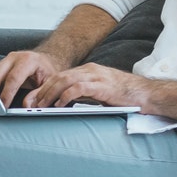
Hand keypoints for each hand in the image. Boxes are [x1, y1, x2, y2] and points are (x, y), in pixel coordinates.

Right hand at [0, 50, 61, 108]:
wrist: (46, 60)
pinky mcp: (0, 65)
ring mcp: (5, 60)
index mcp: (27, 60)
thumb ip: (38, 94)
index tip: (3, 106)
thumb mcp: (50, 83)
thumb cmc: (48, 71)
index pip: (13, 78)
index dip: (7, 93)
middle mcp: (14, 57)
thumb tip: (26, 106)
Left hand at [23, 62, 153, 111]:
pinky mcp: (102, 86)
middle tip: (30, 105)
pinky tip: (59, 105)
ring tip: (40, 106)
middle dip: (42, 91)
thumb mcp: (100, 93)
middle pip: (58, 77)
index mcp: (88, 71)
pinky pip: (78, 88)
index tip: (31, 100)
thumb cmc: (125, 97)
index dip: (43, 88)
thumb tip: (64, 105)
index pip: (59, 76)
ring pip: (65, 80)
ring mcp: (96, 76)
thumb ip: (84, 94)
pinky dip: (65, 96)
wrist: (147, 94)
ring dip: (49, 94)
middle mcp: (90, 70)